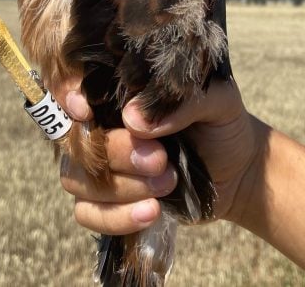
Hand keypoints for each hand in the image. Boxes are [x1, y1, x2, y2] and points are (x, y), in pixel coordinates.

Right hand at [57, 77, 260, 234]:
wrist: (238, 170)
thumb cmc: (221, 124)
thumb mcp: (218, 101)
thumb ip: (182, 102)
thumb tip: (134, 119)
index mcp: (118, 92)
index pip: (72, 87)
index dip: (66, 96)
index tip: (84, 109)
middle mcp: (100, 125)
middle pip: (77, 139)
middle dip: (117, 152)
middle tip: (161, 158)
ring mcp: (99, 165)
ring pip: (77, 179)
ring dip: (120, 187)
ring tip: (168, 182)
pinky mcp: (106, 202)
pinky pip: (86, 213)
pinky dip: (116, 217)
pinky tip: (152, 212)